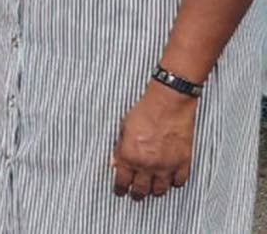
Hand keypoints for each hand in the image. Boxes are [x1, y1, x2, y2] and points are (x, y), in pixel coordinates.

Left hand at [111, 84, 197, 199]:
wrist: (168, 102)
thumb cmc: (145, 111)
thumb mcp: (123, 128)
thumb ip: (119, 148)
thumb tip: (114, 163)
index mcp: (130, 155)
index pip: (122, 181)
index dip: (120, 188)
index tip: (120, 191)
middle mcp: (147, 164)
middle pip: (141, 190)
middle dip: (137, 194)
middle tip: (135, 194)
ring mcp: (167, 165)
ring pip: (160, 190)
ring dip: (155, 190)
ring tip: (152, 189)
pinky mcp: (183, 162)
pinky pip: (179, 181)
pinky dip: (174, 182)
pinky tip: (170, 179)